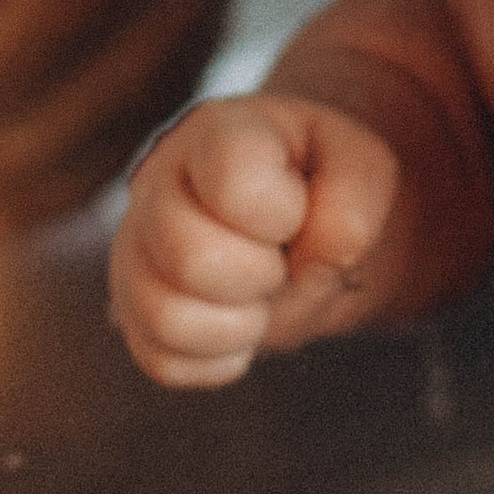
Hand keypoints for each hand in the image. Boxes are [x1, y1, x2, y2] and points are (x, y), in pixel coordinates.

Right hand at [110, 92, 402, 386]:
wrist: (293, 222)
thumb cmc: (321, 182)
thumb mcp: (360, 165)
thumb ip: (353, 196)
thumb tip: (314, 260)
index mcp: (218, 132)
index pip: (232, 178)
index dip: (280, 213)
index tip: (294, 210)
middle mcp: (157, 185)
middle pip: (189, 257)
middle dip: (260, 274)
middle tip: (279, 259)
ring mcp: (134, 252)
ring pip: (167, 318)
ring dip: (240, 324)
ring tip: (261, 294)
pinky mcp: (132, 314)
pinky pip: (165, 362)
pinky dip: (221, 357)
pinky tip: (241, 319)